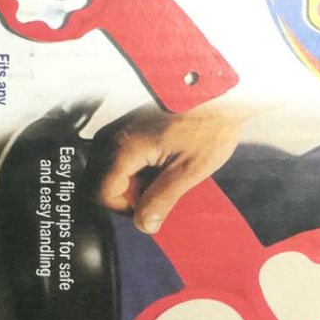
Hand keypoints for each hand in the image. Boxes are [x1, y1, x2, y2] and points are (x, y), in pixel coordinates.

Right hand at [87, 101, 245, 233]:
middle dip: (126, 196)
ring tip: (161, 174)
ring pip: (108, 172)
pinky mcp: (125, 127)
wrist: (219, 95)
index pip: (101, 194)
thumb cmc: (209, 126)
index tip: (150, 206)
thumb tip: (144, 225)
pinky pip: (117, 158)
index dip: (125, 208)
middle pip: (100, 183)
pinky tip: (159, 162)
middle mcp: (113, 136)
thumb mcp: (189, 170)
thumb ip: (162, 200)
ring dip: (131, 182)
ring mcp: (117, 129)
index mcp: (125, 147)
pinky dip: (135, 169)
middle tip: (157, 191)